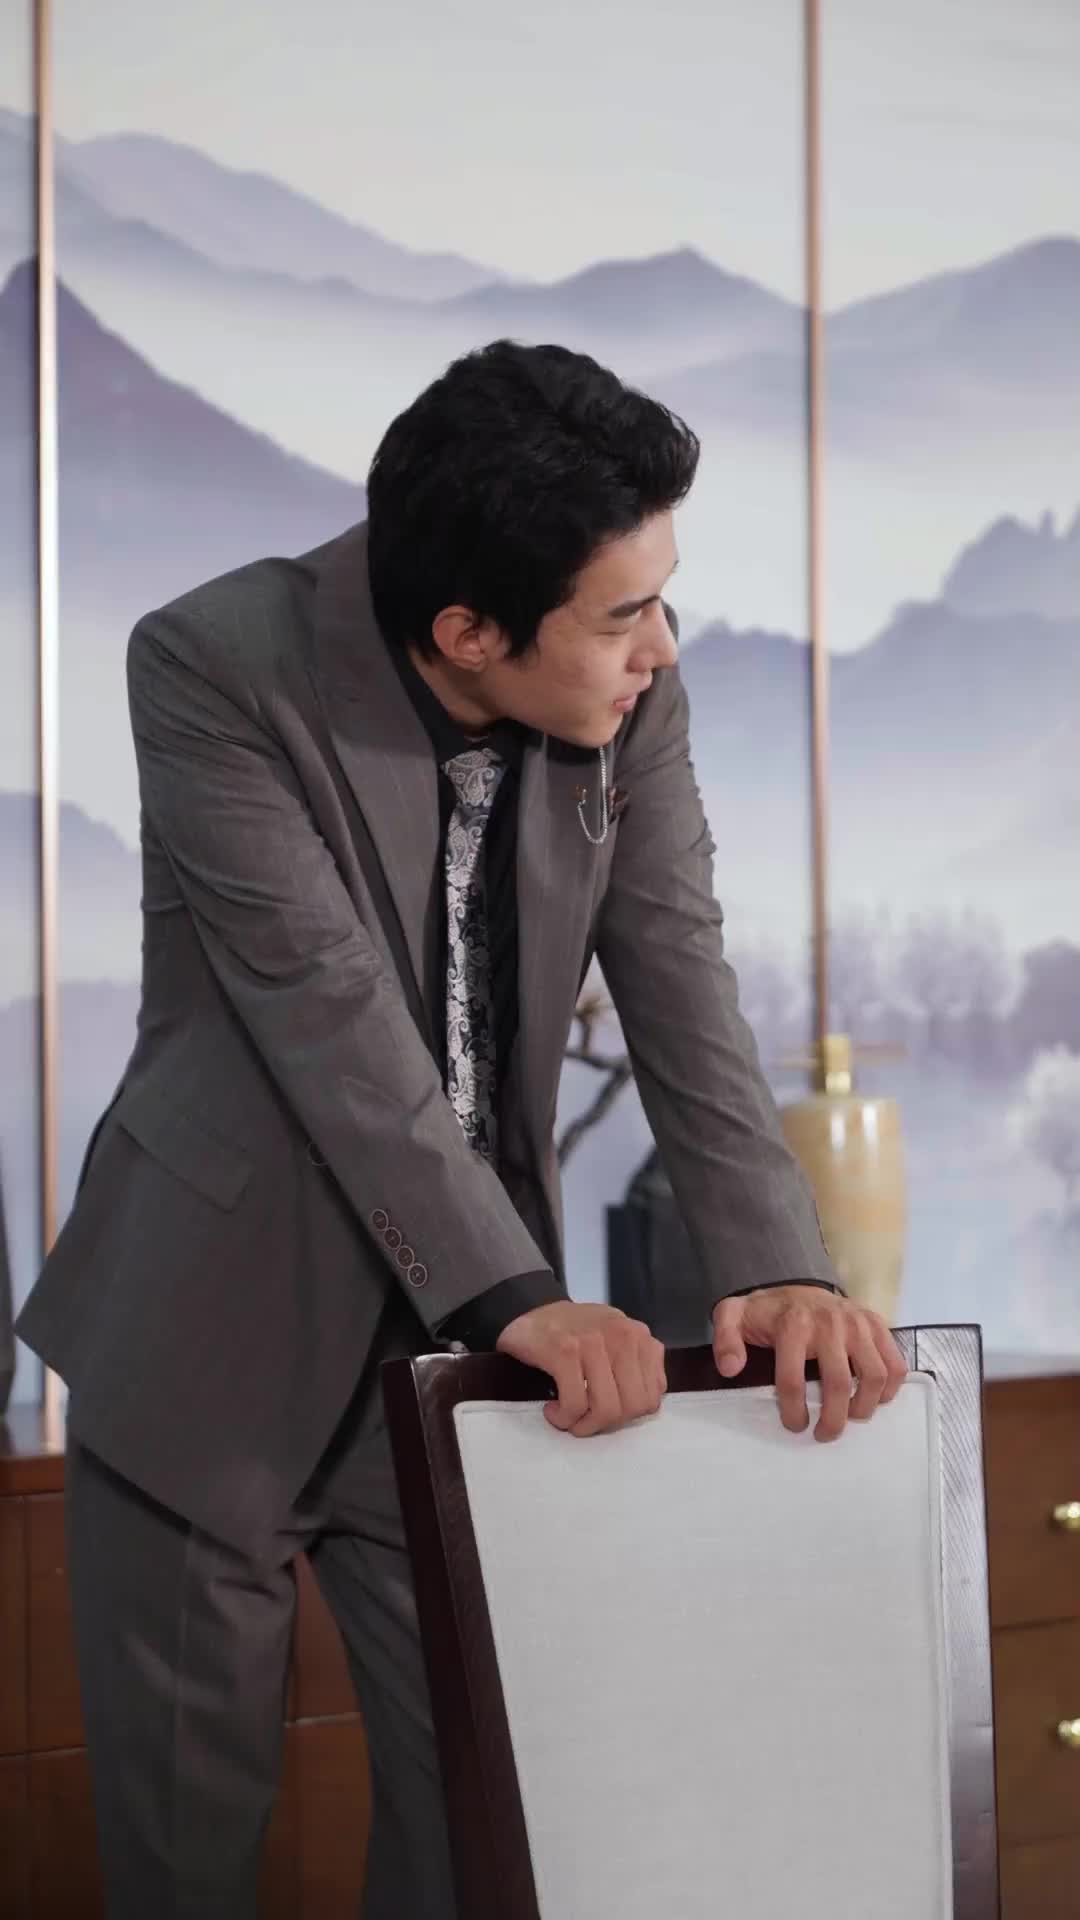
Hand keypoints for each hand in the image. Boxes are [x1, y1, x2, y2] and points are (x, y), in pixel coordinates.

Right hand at [497, 1301, 666, 1436]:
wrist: (530, 1309)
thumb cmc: (574, 1331)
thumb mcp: (615, 1338)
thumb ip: (637, 1363)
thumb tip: (646, 1402)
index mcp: (638, 1336)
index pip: (653, 1395)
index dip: (628, 1415)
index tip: (606, 1413)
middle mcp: (622, 1336)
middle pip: (632, 1406)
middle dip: (606, 1424)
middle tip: (585, 1420)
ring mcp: (593, 1343)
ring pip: (607, 1409)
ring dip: (584, 1425)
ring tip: (568, 1418)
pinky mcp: (565, 1352)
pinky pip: (575, 1404)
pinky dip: (563, 1418)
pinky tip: (553, 1410)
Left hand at [712, 1287, 906, 1441]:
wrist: (798, 1286)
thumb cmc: (768, 1311)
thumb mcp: (733, 1316)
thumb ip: (725, 1339)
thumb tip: (730, 1368)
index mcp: (793, 1324)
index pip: (792, 1380)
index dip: (793, 1411)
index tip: (795, 1425)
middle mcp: (830, 1322)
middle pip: (838, 1384)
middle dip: (833, 1420)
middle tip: (824, 1434)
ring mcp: (857, 1322)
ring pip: (874, 1376)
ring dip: (864, 1407)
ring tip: (851, 1418)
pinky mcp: (876, 1323)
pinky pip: (895, 1362)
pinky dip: (891, 1387)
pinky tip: (874, 1399)